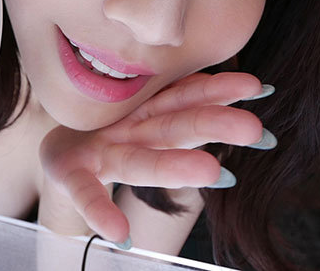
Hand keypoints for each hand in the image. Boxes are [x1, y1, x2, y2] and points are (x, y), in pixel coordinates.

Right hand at [38, 72, 272, 243]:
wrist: (59, 150)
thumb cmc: (108, 133)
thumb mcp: (146, 117)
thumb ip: (191, 109)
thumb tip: (260, 89)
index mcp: (151, 117)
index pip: (187, 97)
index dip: (219, 89)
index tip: (258, 87)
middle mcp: (130, 130)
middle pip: (173, 126)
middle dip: (210, 124)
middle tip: (253, 129)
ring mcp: (100, 150)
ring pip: (139, 159)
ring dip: (174, 167)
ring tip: (214, 174)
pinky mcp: (70, 173)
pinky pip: (84, 195)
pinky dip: (100, 212)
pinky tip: (119, 233)